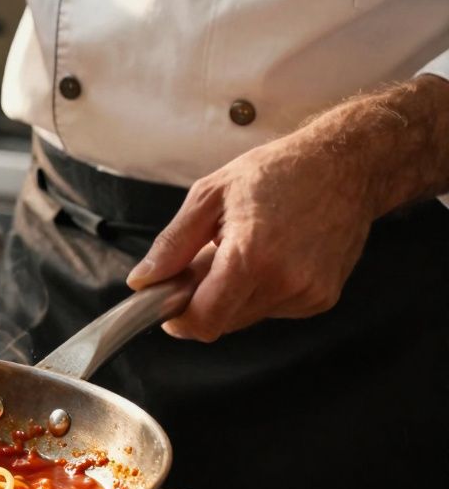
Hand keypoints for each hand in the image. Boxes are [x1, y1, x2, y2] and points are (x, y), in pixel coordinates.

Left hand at [125, 133, 377, 341]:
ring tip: (244, 250)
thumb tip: (142, 281)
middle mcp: (285, 282)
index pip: (204, 321)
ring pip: (246, 318)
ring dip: (233, 296)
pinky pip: (273, 310)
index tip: (168, 304)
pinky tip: (272, 257)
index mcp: (251, 255)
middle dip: (203, 301)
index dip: (179, 320)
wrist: (347, 165)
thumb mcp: (210, 195)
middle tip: (207, 260)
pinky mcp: (323, 298)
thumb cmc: (278, 171)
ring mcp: (308, 294)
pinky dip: (261, 291)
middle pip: (222, 323)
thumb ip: (172, 244)